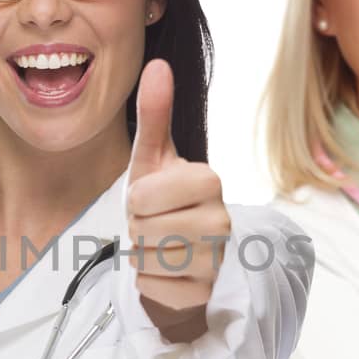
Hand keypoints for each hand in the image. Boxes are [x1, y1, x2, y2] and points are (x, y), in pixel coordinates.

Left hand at [126, 59, 230, 341]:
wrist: (182, 255)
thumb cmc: (164, 202)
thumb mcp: (153, 159)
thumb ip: (154, 114)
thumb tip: (157, 64)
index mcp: (208, 180)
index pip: (142, 197)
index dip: (137, 201)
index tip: (152, 200)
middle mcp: (222, 220)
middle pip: (142, 230)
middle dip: (138, 229)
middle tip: (156, 225)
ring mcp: (217, 260)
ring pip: (148, 261)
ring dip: (143, 256)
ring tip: (161, 247)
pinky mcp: (207, 294)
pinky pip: (155, 289)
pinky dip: (152, 283)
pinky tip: (169, 273)